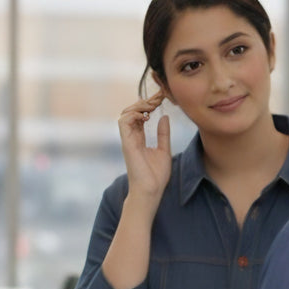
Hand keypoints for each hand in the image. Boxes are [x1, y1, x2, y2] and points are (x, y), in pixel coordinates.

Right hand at [118, 89, 171, 205]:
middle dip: (144, 101)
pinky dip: (133, 114)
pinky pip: (123, 122)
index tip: (161, 97)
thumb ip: (163, 134)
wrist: (151, 191)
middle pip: (131, 111)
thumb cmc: (156, 176)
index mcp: (139, 138)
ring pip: (125, 114)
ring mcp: (128, 140)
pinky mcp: (127, 144)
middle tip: (158, 97)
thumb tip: (164, 116)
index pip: (140, 115)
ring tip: (152, 105)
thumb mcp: (164, 150)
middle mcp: (131, 137)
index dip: (149, 104)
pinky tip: (146, 115)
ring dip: (138, 106)